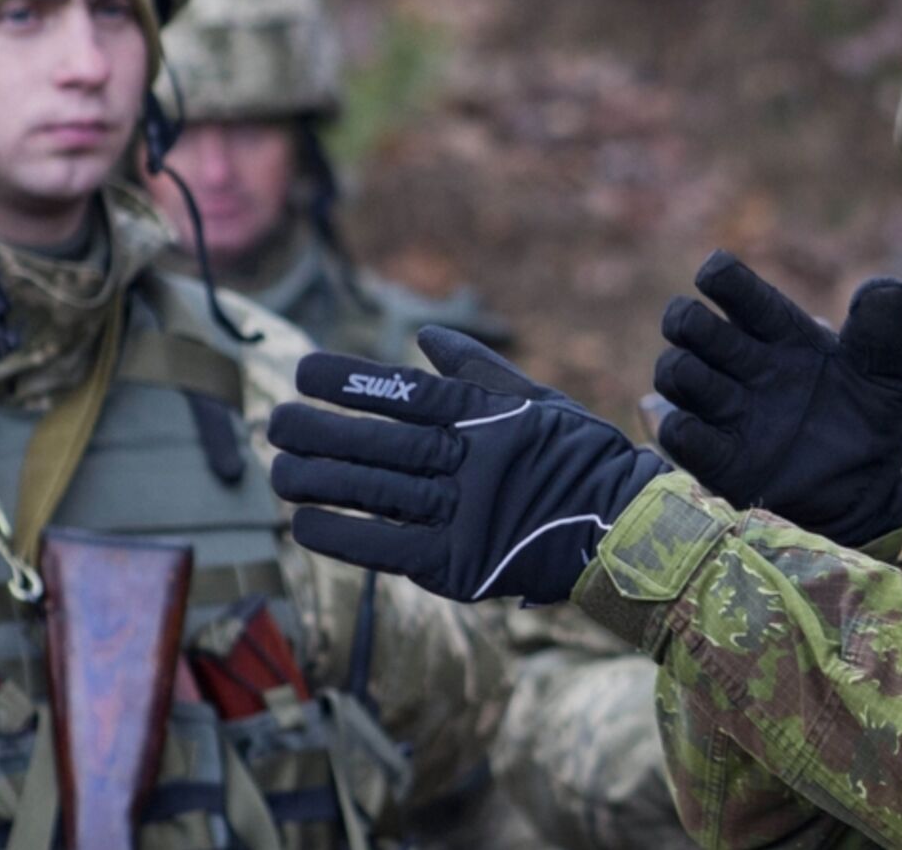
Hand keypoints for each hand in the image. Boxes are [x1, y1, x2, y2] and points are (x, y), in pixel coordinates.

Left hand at [269, 327, 667, 603]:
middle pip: (381, 444)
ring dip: (322, 481)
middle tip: (275, 422)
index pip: (406, 393)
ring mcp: (466, 514)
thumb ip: (476, 369)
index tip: (304, 371)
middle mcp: (472, 462)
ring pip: (377, 492)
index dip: (351, 382)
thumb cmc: (580, 459)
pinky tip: (306, 524)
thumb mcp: (536, 402)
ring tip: (278, 471)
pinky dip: (344, 536)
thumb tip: (423, 335)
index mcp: (487, 418)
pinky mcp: (462, 565)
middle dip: (321, 432)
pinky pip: (389, 548)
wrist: (627, 533)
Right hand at [655, 251, 901, 545]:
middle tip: (723, 344)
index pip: (735, 290)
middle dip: (688, 322)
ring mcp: (726, 411)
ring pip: (673, 372)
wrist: (865, 491)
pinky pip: (679, 435)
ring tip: (724, 393)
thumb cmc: (869, 420)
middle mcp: (743, 366)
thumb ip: (888, 326)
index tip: (714, 277)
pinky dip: (680, 428)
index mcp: (778, 333)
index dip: (720, 277)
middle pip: (688, 324)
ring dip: (683, 373)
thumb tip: (881, 290)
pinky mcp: (718, 460)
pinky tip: (704, 428)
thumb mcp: (890, 371)